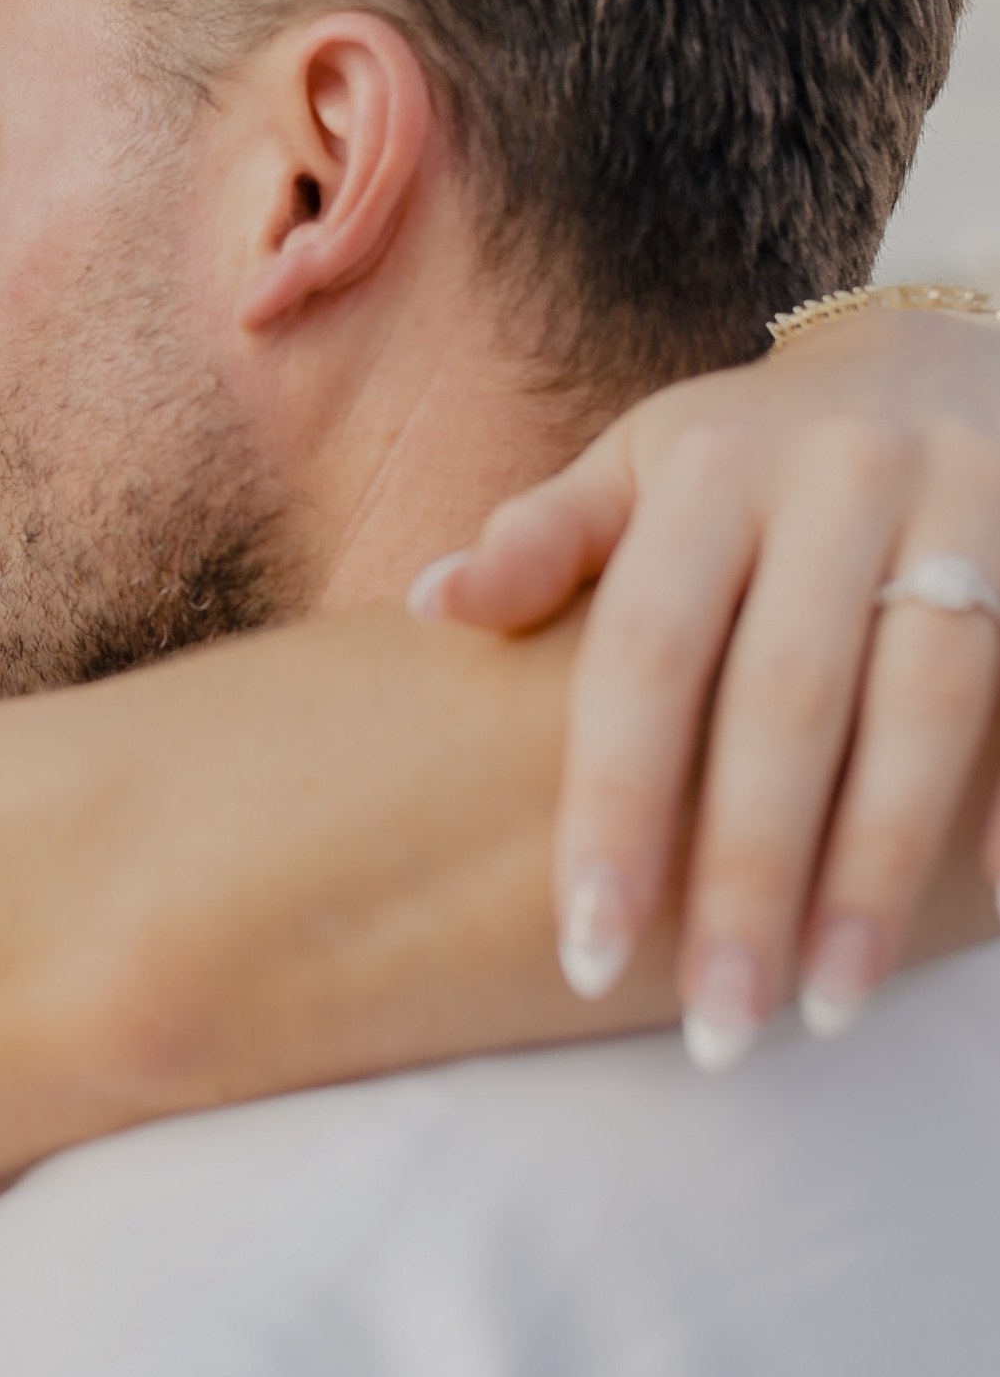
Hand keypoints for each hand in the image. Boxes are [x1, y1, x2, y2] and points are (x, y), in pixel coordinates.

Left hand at [417, 310, 999, 1061]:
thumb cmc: (754, 447)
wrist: (942, 349)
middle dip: (749, 874)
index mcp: (713, 469)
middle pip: (788, 700)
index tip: (586, 944)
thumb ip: (548, 538)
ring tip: (827, 1008)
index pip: (649, 652)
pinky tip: (980, 910)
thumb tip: (431, 603)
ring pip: (931, 706)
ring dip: (878, 869)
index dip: (617, 801)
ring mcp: (966, 506)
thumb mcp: (642, 463)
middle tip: (718, 1028)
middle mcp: (841, 481)